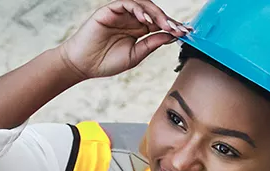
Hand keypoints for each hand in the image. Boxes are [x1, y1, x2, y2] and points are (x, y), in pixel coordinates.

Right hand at [57, 0, 190, 79]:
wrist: (83, 65)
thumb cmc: (106, 62)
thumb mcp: (135, 55)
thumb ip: (151, 43)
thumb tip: (171, 36)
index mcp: (138, 30)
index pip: (159, 24)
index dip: (173, 27)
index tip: (187, 33)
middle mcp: (131, 19)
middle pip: (154, 13)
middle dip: (168, 20)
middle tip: (179, 28)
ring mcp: (121, 14)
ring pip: (143, 5)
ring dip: (156, 13)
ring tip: (164, 24)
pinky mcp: (109, 10)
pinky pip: (126, 3)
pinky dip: (138, 9)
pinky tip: (145, 19)